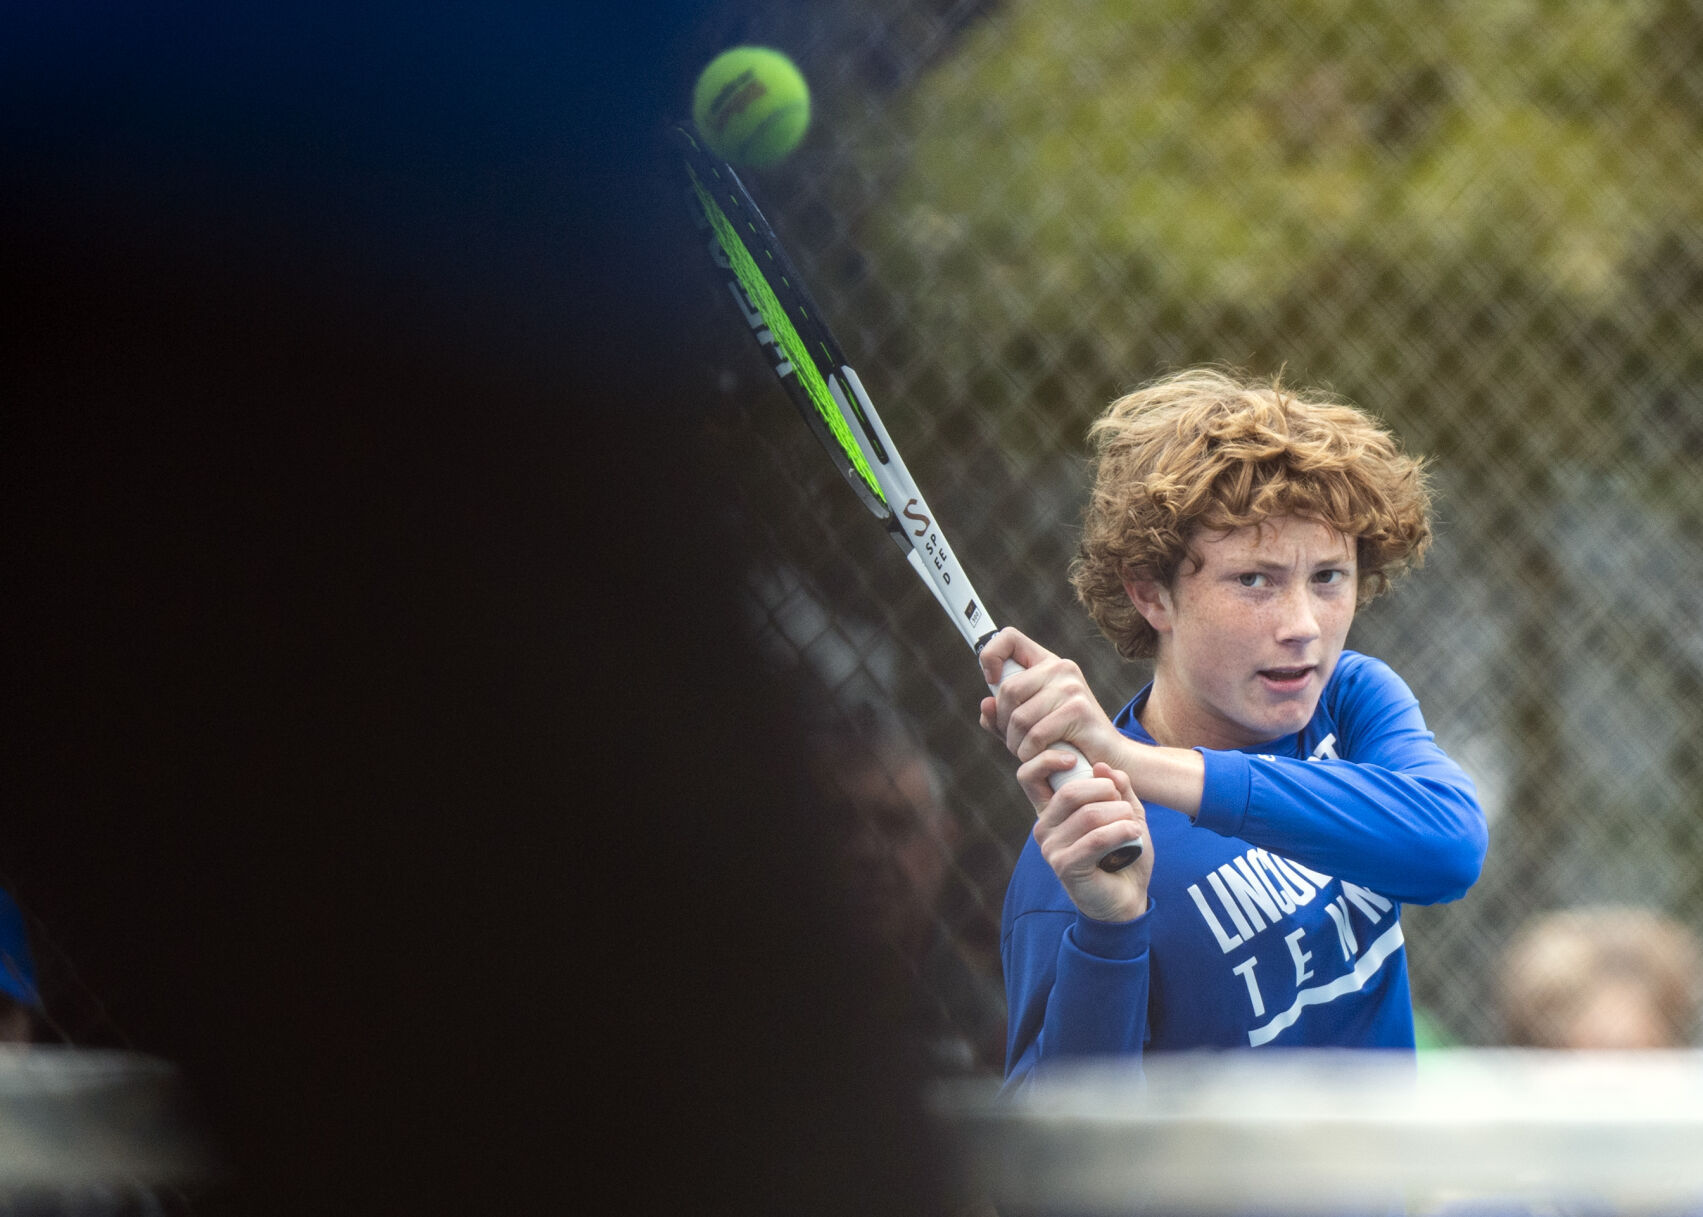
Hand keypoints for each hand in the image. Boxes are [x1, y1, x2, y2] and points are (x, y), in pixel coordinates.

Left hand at [977, 628, 1126, 768]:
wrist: (1108, 757)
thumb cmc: (1063, 740)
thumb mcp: (1025, 726)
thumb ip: (1001, 716)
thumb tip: (987, 704)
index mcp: (1047, 663)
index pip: (1009, 638)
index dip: (991, 655)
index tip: (992, 681)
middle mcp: (1060, 668)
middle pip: (1008, 689)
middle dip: (1003, 723)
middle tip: (1014, 740)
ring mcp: (1071, 686)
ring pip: (1019, 717)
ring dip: (1015, 743)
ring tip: (1027, 751)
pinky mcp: (1078, 710)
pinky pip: (1035, 734)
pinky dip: (1029, 753)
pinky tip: (1038, 756)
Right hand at [1027, 758, 1151, 922]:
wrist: (1128, 895)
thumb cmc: (1123, 851)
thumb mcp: (1125, 812)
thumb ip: (1117, 788)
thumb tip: (1101, 766)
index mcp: (1051, 810)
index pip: (1029, 775)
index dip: (1047, 760)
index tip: (1075, 760)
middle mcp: (1043, 826)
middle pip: (1071, 791)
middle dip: (1106, 792)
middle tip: (1123, 806)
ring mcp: (1050, 847)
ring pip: (1089, 814)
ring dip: (1120, 815)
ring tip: (1133, 825)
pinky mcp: (1064, 865)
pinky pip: (1096, 838)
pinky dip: (1121, 831)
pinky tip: (1134, 834)